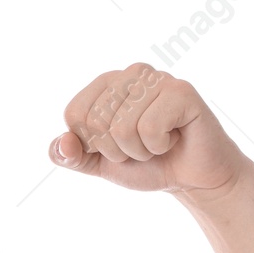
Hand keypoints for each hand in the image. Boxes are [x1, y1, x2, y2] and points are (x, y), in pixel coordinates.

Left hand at [48, 63, 248, 197]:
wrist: (191, 178)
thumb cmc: (147, 164)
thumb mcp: (99, 164)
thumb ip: (72, 155)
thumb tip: (61, 145)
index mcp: (106, 84)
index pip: (74, 114)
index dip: (91, 144)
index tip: (116, 146)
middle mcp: (131, 74)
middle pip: (96, 121)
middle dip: (116, 150)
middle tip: (141, 146)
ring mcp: (157, 79)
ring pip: (122, 127)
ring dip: (139, 150)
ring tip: (158, 143)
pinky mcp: (181, 91)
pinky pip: (149, 128)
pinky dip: (159, 146)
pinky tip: (174, 138)